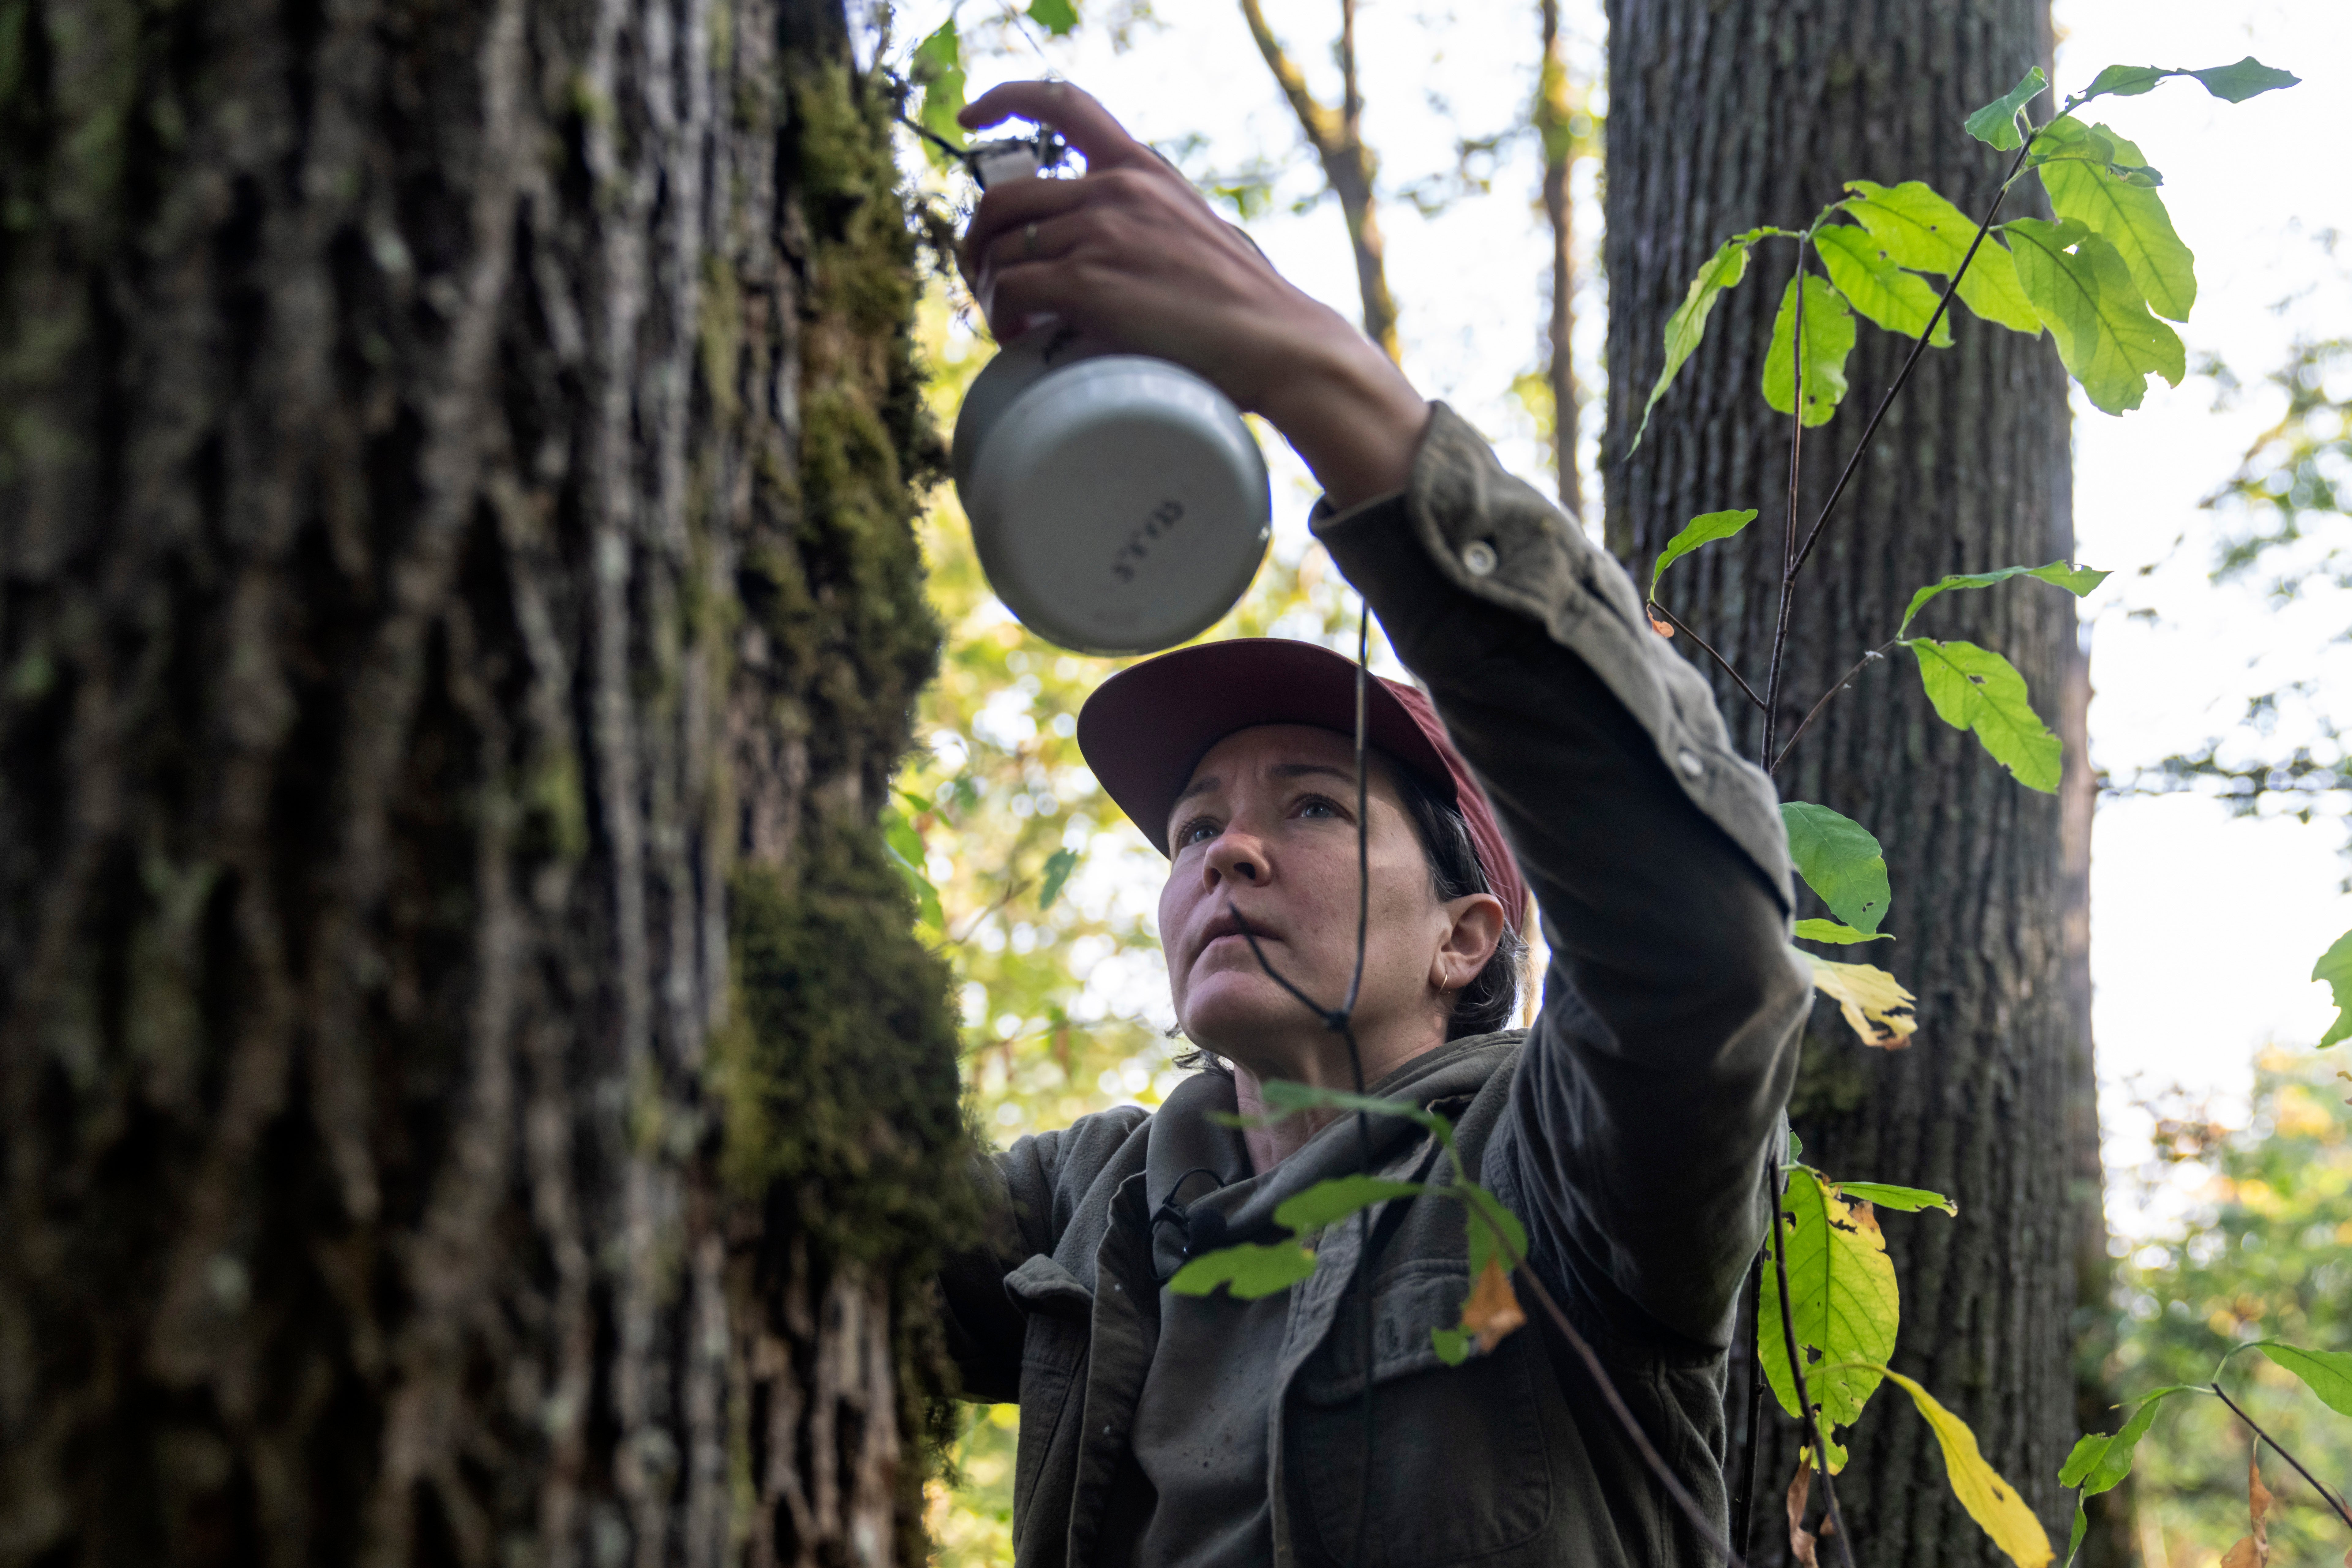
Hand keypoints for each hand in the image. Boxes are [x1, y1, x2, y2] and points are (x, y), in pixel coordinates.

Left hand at [958, 82, 1430, 509]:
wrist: (1277, 342)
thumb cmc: (1242, 306)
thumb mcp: (1193, 232)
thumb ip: (1147, 225)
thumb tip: (1105, 260)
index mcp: (1141, 170)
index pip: (1064, 103)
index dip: (1006, 99)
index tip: (971, 118)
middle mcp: (1116, 190)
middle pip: (1005, 197)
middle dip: (978, 241)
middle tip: (984, 280)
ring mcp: (1101, 234)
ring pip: (1000, 249)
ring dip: (989, 289)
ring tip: (1008, 322)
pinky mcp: (1090, 283)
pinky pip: (1012, 290)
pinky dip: (1001, 315)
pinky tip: (1016, 337)